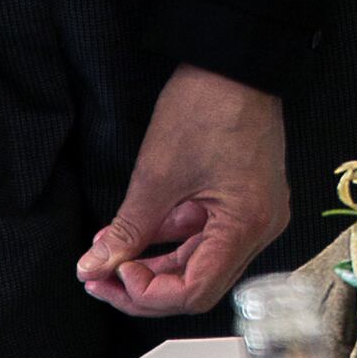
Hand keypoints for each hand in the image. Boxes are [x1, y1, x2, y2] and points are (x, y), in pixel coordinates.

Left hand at [76, 64, 287, 316]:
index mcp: (246, 225)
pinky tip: (136, 233)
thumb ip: (128, 231)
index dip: (147, 293)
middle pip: (199, 283)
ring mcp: (256, 215)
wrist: (234, 63)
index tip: (112, 275)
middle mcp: (260, 228)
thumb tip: (96, 267)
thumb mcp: (157, 175)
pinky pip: (207, 236)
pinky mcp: (246, 201)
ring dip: (154, 262)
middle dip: (144, 284)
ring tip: (109, 252)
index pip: (195, 292)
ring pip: (200, 262)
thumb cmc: (207, 108)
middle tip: (99, 276)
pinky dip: (170, 239)